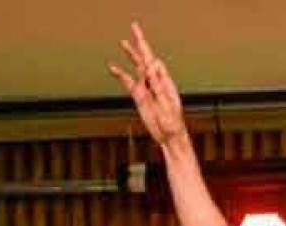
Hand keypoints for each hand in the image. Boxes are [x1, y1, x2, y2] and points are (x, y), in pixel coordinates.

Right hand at [108, 23, 188, 149]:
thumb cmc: (172, 124)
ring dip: (131, 55)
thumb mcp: (166, 104)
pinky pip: (129, 83)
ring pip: (137, 68)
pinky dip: (121, 74)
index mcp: (165, 82)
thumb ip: (158, 86)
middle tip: (134, 28)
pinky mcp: (139, 97)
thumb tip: (153, 68)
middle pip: (146, 59)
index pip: (155, 63)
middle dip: (140, 44)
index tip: (142, 54)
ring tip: (124, 42)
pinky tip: (113, 67)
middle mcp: (156, 82)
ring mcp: (147, 88)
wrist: (169, 137)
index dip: (148, 56)